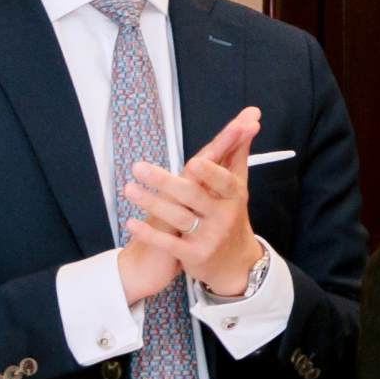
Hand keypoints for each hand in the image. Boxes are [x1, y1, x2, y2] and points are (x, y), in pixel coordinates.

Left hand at [122, 107, 264, 303]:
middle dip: (165, 182)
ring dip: (151, 203)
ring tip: (128, 189)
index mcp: (234, 196)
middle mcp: (224, 216)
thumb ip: (238, 150)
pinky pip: (169, 244)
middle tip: (138, 167)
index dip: (210, 173)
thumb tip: (251, 116)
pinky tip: (131, 222)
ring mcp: (209, 236)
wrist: (236, 262)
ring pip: (178, 217)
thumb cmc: (231, 214)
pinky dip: (149, 233)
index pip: (224, 182)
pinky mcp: (194, 255)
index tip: (193, 163)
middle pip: (193, 196)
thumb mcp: (238, 185)